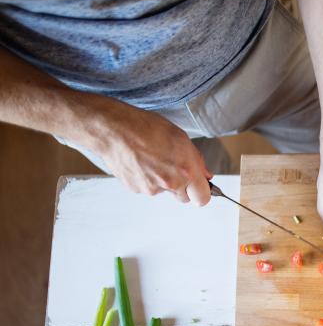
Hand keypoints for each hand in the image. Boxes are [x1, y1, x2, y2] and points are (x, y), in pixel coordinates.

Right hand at [91, 105, 211, 204]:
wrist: (113, 129)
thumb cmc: (146, 127)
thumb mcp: (180, 137)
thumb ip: (196, 160)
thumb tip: (205, 175)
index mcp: (186, 170)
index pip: (202, 198)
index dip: (201, 192)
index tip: (199, 187)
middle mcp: (171, 183)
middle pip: (184, 198)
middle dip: (182, 187)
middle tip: (173, 167)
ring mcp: (152, 188)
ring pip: (164, 191)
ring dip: (163, 181)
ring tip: (152, 159)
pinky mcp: (136, 189)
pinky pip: (148, 188)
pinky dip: (146, 178)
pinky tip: (140, 162)